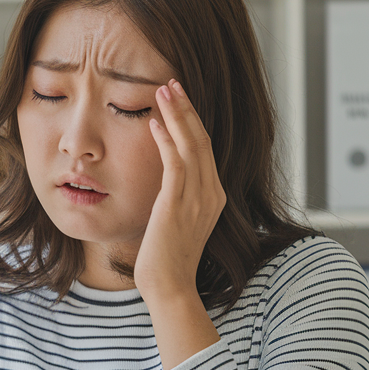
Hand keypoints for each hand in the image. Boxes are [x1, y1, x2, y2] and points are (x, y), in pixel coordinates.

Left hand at [134, 79, 225, 304]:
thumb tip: (165, 182)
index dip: (193, 121)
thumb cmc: (167, 259)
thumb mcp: (176, 222)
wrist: (170, 286)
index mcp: (214, 196)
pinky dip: (167, 140)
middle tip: (172, 82)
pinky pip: (176, 163)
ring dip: (177, 115)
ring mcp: (198, 199)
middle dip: (187, 108)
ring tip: (163, 91)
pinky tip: (154, 124)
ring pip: (192, 145)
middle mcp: (212, 193)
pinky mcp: (178, 204)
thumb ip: (176, 198)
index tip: (179, 99)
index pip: (205, 149)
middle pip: (203, 139)